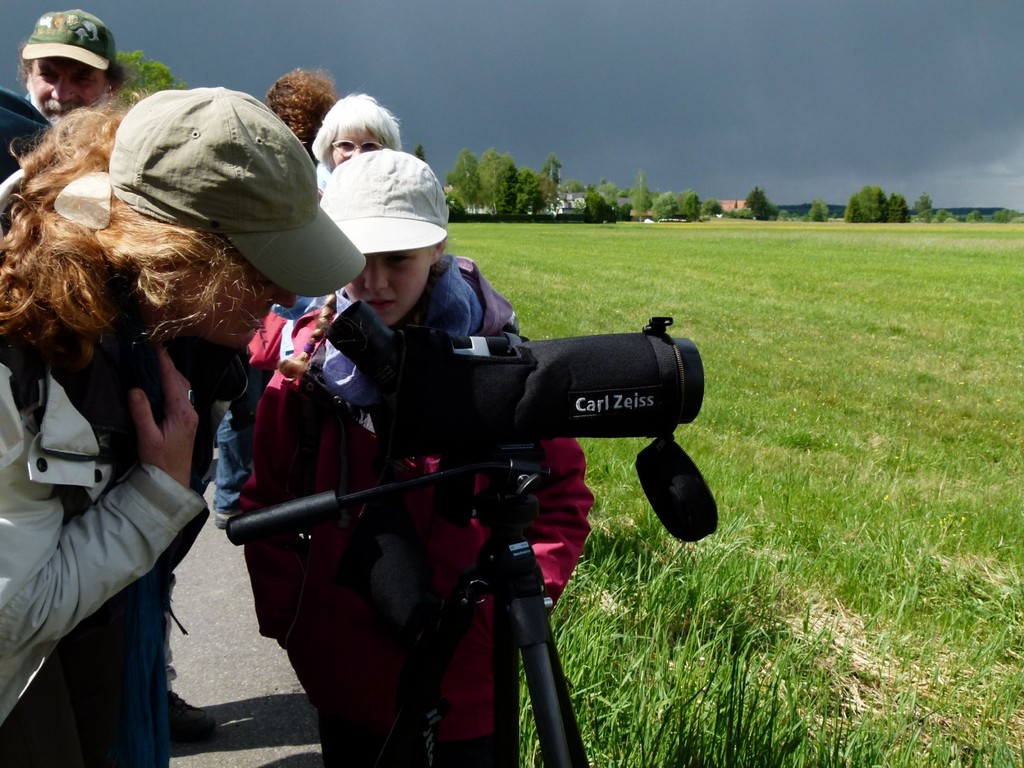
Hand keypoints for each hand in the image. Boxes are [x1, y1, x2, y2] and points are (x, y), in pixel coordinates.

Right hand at [127, 344, 198, 488]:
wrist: (172, 480)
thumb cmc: (159, 461)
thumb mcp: (147, 438)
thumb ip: (141, 413)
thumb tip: (134, 388)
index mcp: (181, 411)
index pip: (172, 379)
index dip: (163, 361)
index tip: (154, 343)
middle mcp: (189, 409)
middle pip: (180, 380)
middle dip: (167, 363)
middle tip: (151, 349)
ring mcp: (190, 414)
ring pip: (182, 387)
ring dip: (170, 373)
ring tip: (154, 361)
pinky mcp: (187, 420)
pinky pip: (181, 395)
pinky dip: (171, 383)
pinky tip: (161, 382)